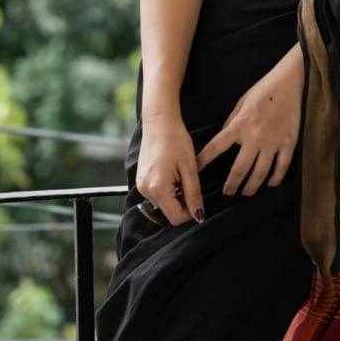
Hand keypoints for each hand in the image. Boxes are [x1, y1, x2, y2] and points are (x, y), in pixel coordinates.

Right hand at [136, 111, 203, 226]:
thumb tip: (199, 216)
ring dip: (175, 195)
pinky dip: (167, 189)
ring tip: (180, 174)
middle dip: (183, 202)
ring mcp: (141, 186)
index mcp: (158, 188)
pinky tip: (172, 172)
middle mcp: (145, 190)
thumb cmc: (176, 140)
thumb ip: (194, 194)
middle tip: (189, 181)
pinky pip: (157, 194)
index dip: (190, 213)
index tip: (198, 197)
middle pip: (168, 212)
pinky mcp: (140, 180)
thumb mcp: (190, 167)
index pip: (176, 218)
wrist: (159, 122)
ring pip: (163, 203)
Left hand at [196, 42, 304, 196]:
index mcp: (240, 125)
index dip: (204, 160)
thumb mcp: (242, 102)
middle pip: (239, 169)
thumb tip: (224, 135)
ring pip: (260, 173)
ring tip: (246, 192)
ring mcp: (273, 142)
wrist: (290, 82)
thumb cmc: (264, 89)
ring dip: (251, 186)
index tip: (196, 171)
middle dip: (231, 184)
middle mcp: (255, 137)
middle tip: (227, 192)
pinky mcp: (288, 143)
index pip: (216, 147)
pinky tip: (270, 184)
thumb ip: (232, 121)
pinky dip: (275, 178)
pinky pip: (281, 167)